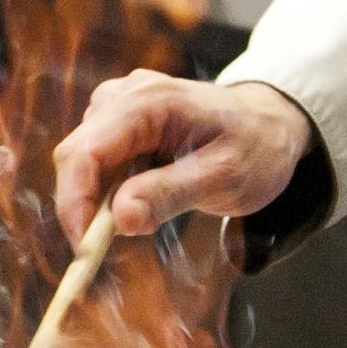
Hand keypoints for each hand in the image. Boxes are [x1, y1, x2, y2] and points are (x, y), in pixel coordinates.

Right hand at [54, 70, 313, 244]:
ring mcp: (120, 104)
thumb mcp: (224, 178)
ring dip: (94, 200)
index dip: (75, 202)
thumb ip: (170, 194)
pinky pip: (97, 160)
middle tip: (97, 253)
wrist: (272, 124)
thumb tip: (119, 220)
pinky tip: (137, 202)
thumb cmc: (256, 147)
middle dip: (80, 206)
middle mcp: (126, 94)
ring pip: (82, 160)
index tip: (84, 249)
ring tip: (137, 222)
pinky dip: (106, 190)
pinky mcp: (120, 121)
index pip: (88, 151)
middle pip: (75, 154)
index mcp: (150, 101)